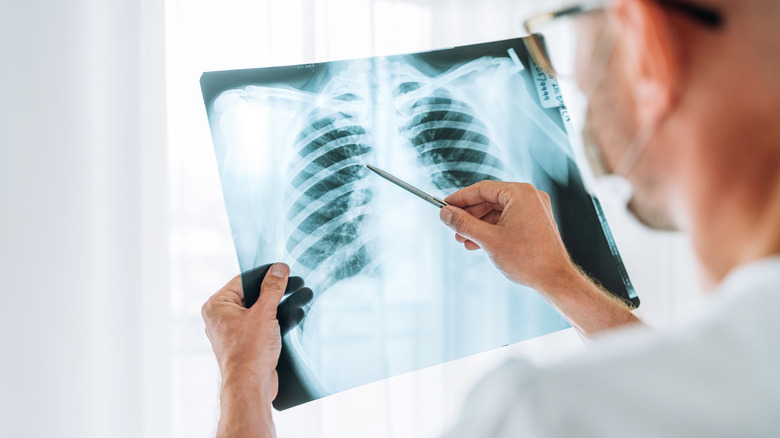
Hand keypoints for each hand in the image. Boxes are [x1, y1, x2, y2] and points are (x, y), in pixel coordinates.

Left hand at [202, 263, 291, 400]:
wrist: (251, 386)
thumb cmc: (249, 351)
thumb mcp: (264, 313)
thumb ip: (272, 288)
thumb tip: (279, 269)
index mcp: (217, 305)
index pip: (243, 280)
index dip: (264, 274)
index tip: (282, 270)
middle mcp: (221, 317)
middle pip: (251, 296)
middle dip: (275, 292)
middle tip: (294, 283)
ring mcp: (233, 332)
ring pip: (258, 311)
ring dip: (278, 306)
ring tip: (300, 297)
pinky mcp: (245, 344)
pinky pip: (261, 325)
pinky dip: (275, 320)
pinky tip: (295, 314)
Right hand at [439, 181, 575, 291]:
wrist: (555, 280)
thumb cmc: (527, 259)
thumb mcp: (488, 240)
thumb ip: (464, 223)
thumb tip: (445, 214)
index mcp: (520, 193)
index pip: (482, 189)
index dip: (461, 198)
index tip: (444, 206)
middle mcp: (529, 197)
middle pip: (490, 200)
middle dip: (469, 215)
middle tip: (452, 226)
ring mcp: (534, 210)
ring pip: (497, 212)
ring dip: (478, 225)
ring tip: (462, 239)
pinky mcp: (535, 223)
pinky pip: (508, 220)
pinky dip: (492, 230)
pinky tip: (477, 243)